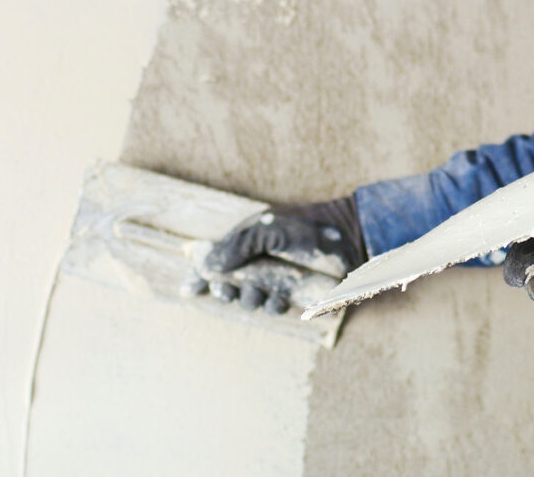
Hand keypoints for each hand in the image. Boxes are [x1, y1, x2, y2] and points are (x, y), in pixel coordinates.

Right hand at [186, 196, 366, 313]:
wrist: (345, 237)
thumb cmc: (305, 227)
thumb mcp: (266, 229)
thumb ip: (236, 246)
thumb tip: (208, 266)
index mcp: (245, 244)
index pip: (213, 263)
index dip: (198, 277)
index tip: (188, 290)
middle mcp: (257, 263)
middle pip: (227, 286)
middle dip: (224, 291)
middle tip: (229, 290)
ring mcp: (275, 280)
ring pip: (249, 300)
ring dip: (249, 299)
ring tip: (257, 292)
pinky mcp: (293, 294)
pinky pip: (273, 307)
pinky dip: (271, 306)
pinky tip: (277, 299)